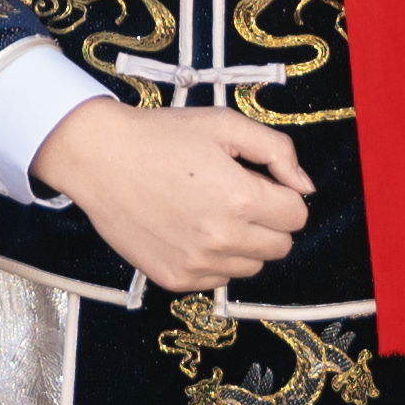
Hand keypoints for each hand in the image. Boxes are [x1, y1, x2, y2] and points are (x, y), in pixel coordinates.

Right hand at [37, 97, 315, 295]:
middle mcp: (222, 238)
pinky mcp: (175, 280)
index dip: (283, 194)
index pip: (297, 215)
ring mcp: (197, 264)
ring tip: (211, 212)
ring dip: (244, 243)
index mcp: (240, 198)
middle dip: (269, 221)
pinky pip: (219, 280)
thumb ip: (277, 151)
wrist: (99, 158)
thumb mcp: (224, 124)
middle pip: (280, 246)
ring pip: (252, 267)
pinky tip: (190, 231)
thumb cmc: (163, 136)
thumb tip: (305, 187)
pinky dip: (215, 260)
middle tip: (237, 196)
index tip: (258, 181)